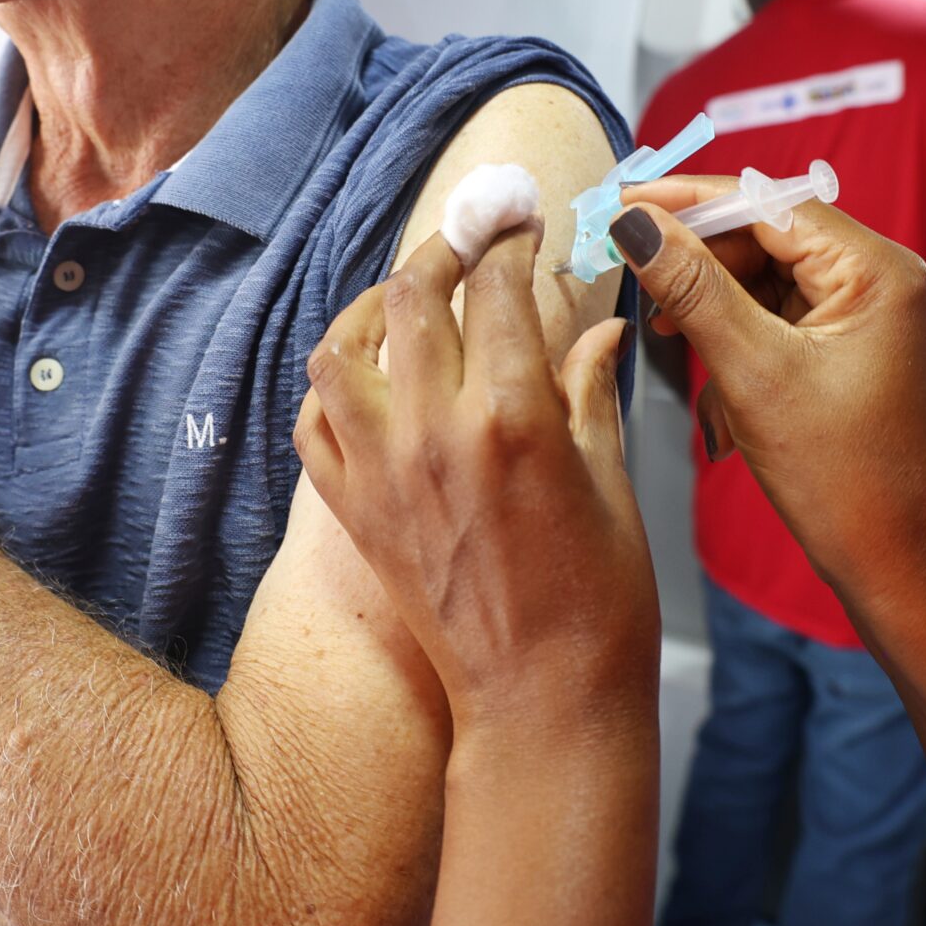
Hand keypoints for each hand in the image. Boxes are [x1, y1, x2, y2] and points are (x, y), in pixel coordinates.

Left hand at [295, 225, 653, 731]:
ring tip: (407, 299)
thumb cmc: (598, 602)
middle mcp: (434, 433)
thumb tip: (598, 330)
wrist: (539, 702)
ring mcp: (380, 472)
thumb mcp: (610, 483)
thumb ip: (590, 392)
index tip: (521, 224)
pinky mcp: (351, 512)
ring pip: (339, 349)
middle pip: (411, 296)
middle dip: (443, 250)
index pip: (497, 288)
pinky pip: (315, 422)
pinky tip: (370, 375)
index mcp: (513, 417)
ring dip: (371, 308)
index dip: (510, 242)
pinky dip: (334, 385)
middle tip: (470, 241)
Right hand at [611, 182, 925, 623]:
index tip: (619, 203)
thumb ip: (692, 289)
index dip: (687, 201)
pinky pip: (775, 316)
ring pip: (762, 276)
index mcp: (877, 270)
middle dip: (696, 257)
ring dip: (711, 304)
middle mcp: (880, 278)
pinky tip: (711, 379)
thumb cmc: (846, 480)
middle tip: (628, 267)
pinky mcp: (848, 347)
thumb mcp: (753, 374)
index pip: (766, 203)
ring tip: (667, 334)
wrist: (898, 565)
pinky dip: (734, 339)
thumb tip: (636, 223)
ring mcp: (866, 314)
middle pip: (764, 233)